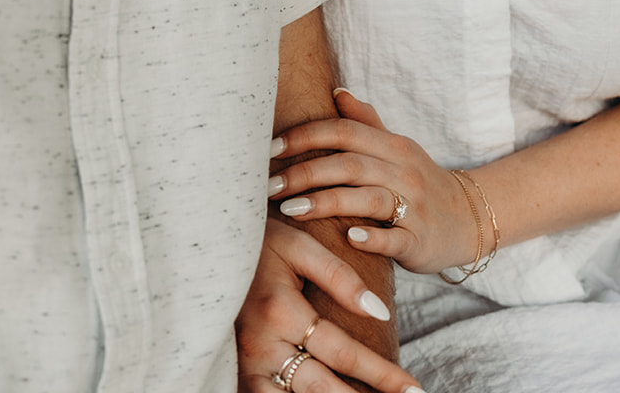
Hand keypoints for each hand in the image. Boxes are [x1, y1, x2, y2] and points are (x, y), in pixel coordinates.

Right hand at [236, 218, 420, 392]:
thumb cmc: (259, 241)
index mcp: (280, 311)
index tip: (414, 388)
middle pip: (323, 389)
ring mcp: (246, 364)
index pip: (343, 352)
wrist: (205, 246)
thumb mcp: (298, 245)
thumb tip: (379, 311)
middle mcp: (261, 345)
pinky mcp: (237, 372)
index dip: (382, 374)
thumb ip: (339, 276)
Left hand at [269, 92, 482, 276]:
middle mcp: (403, 171)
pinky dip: (372, 236)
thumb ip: (366, 122)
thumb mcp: (397, 149)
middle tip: (268, 187)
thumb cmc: (420, 183)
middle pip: (349, 164)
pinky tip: (347, 237)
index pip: (344, 132)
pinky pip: (394, 237)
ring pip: (367, 198)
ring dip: (326, 203)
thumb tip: (337, 91)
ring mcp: (414, 206)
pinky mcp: (420, 241)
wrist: (470, 220)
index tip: (271, 149)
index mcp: (392, 146)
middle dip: (305, 173)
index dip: (305, 136)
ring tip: (290, 211)